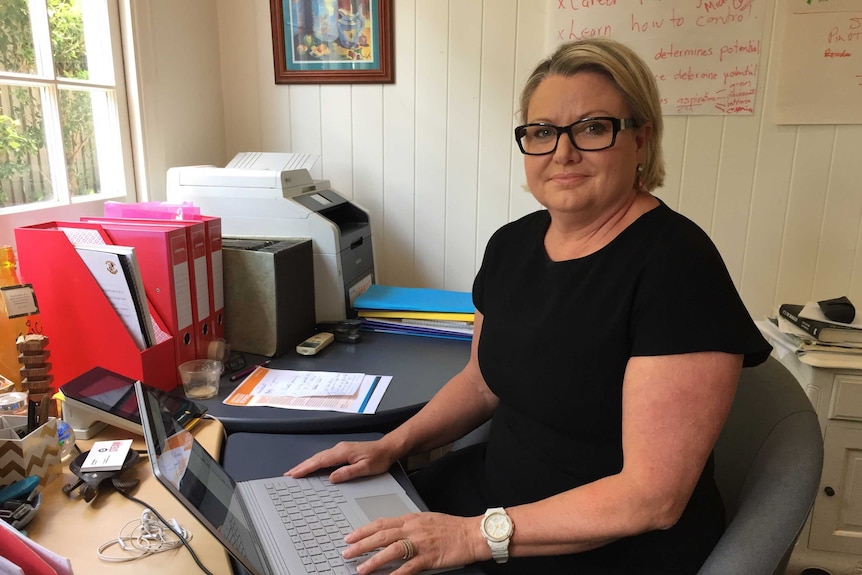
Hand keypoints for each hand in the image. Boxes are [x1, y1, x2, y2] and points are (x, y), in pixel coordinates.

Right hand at [285, 439, 398, 482]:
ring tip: (295, 472)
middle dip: (301, 466)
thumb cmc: (379, 458)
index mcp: (342, 452)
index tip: (295, 474)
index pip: (320, 461)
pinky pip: (324, 457)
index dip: (306, 468)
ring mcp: (340, 449)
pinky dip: (315, 462)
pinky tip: (312, 467)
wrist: (388, 448)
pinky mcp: (342, 452)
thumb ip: (348, 473)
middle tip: (288, 475)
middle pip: (316, 458)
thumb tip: (332, 478)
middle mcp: (339, 449)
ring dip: (306, 464)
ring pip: (319, 457)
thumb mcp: (365, 468)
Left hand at [344, 512, 483, 573]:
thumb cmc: (451, 528)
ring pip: (391, 550)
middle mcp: (413, 529)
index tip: (350, 537)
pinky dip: (396, 574)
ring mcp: (420, 543)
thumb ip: (409, 525)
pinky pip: (409, 567)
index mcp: (411, 519)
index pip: (381, 523)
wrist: (471, 534)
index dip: (363, 530)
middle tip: (347, 552)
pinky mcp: (429, 557)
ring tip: (361, 569)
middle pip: (381, 535)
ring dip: (374, 560)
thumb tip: (393, 531)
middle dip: (361, 544)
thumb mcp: (426, 520)